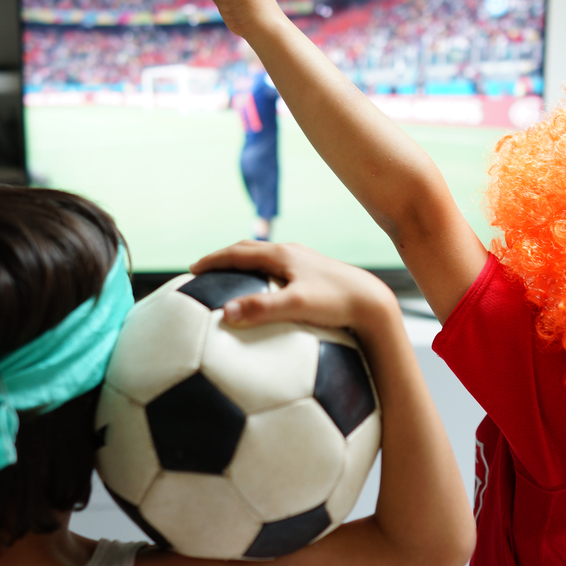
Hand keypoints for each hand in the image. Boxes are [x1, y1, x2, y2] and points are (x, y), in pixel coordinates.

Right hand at [190, 240, 398, 333]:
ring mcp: (305, 263)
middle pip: (250, 251)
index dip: (213, 260)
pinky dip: (262, 278)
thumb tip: (225, 315)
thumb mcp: (296, 306)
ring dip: (244, 266)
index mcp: (282, 255)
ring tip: (230, 281)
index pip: (238, 252)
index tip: (191, 270)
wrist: (374, 303)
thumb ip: (261, 309)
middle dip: (224, 258)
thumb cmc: (337, 303)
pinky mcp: (316, 276)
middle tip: (204, 271)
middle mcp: (292, 254)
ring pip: (266, 260)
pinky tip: (266, 297)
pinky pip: (280, 272)